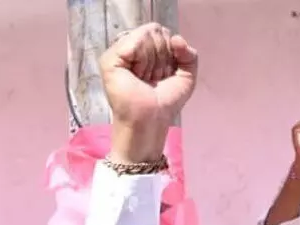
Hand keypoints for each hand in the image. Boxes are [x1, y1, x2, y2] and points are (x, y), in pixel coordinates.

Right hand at [98, 24, 197, 162]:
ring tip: (145, 78)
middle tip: (153, 78)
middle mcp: (131, 47)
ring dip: (153, 60)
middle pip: (155, 31)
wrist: (152, 119)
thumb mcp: (187, 76)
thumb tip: (176, 38)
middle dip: (162, 56)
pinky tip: (137, 75)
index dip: (170, 53)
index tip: (164, 75)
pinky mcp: (110, 58)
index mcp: (146, 49)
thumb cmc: (165, 102)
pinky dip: (143, 59)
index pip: (162, 32)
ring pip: (146, 34)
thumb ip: (189, 54)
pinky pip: (135, 41)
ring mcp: (119, 52)